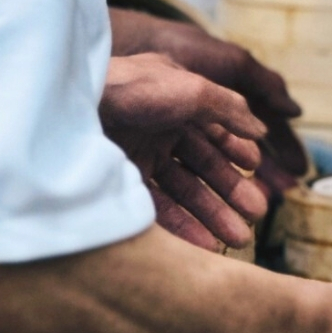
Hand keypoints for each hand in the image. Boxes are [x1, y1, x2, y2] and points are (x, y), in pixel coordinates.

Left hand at [101, 53, 268, 250]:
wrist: (71, 107)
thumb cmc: (134, 89)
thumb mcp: (193, 89)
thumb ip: (230, 109)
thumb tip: (261, 129)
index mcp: (176, 103)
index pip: (214, 132)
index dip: (237, 152)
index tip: (257, 172)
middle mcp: (158, 131)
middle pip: (204, 168)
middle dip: (232, 192)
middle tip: (257, 216)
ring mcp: (138, 159)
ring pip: (185, 193)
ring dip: (213, 215)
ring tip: (238, 239)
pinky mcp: (120, 185)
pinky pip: (158, 211)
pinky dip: (183, 228)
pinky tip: (205, 244)